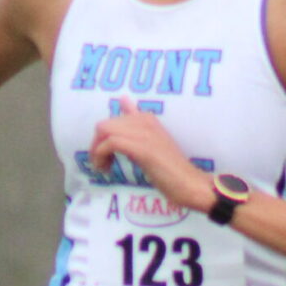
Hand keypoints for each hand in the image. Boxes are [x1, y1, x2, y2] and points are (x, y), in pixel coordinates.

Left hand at [88, 99, 216, 213]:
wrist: (189, 184)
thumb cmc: (171, 169)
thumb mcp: (151, 144)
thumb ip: (136, 126)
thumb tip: (123, 101)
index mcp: (147, 118)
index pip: (113, 119)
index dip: (103, 138)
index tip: (106, 155)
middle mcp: (144, 120)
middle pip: (104, 125)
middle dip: (96, 145)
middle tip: (102, 164)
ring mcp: (144, 133)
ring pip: (105, 131)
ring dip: (97, 152)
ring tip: (103, 168)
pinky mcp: (142, 148)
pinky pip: (111, 143)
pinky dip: (103, 156)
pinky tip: (107, 169)